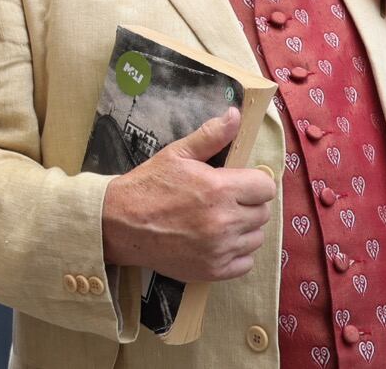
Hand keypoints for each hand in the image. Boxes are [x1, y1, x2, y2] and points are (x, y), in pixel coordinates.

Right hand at [101, 108, 275, 283]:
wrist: (120, 224)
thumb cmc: (148, 185)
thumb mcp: (176, 154)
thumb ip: (210, 136)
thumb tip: (235, 115)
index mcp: (218, 188)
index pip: (265, 187)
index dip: (254, 182)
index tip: (239, 182)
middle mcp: (223, 221)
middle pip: (263, 212)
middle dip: (248, 204)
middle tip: (224, 200)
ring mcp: (219, 249)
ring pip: (256, 237)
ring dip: (244, 228)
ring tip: (219, 220)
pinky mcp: (213, 270)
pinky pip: (246, 262)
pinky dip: (236, 252)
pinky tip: (217, 241)